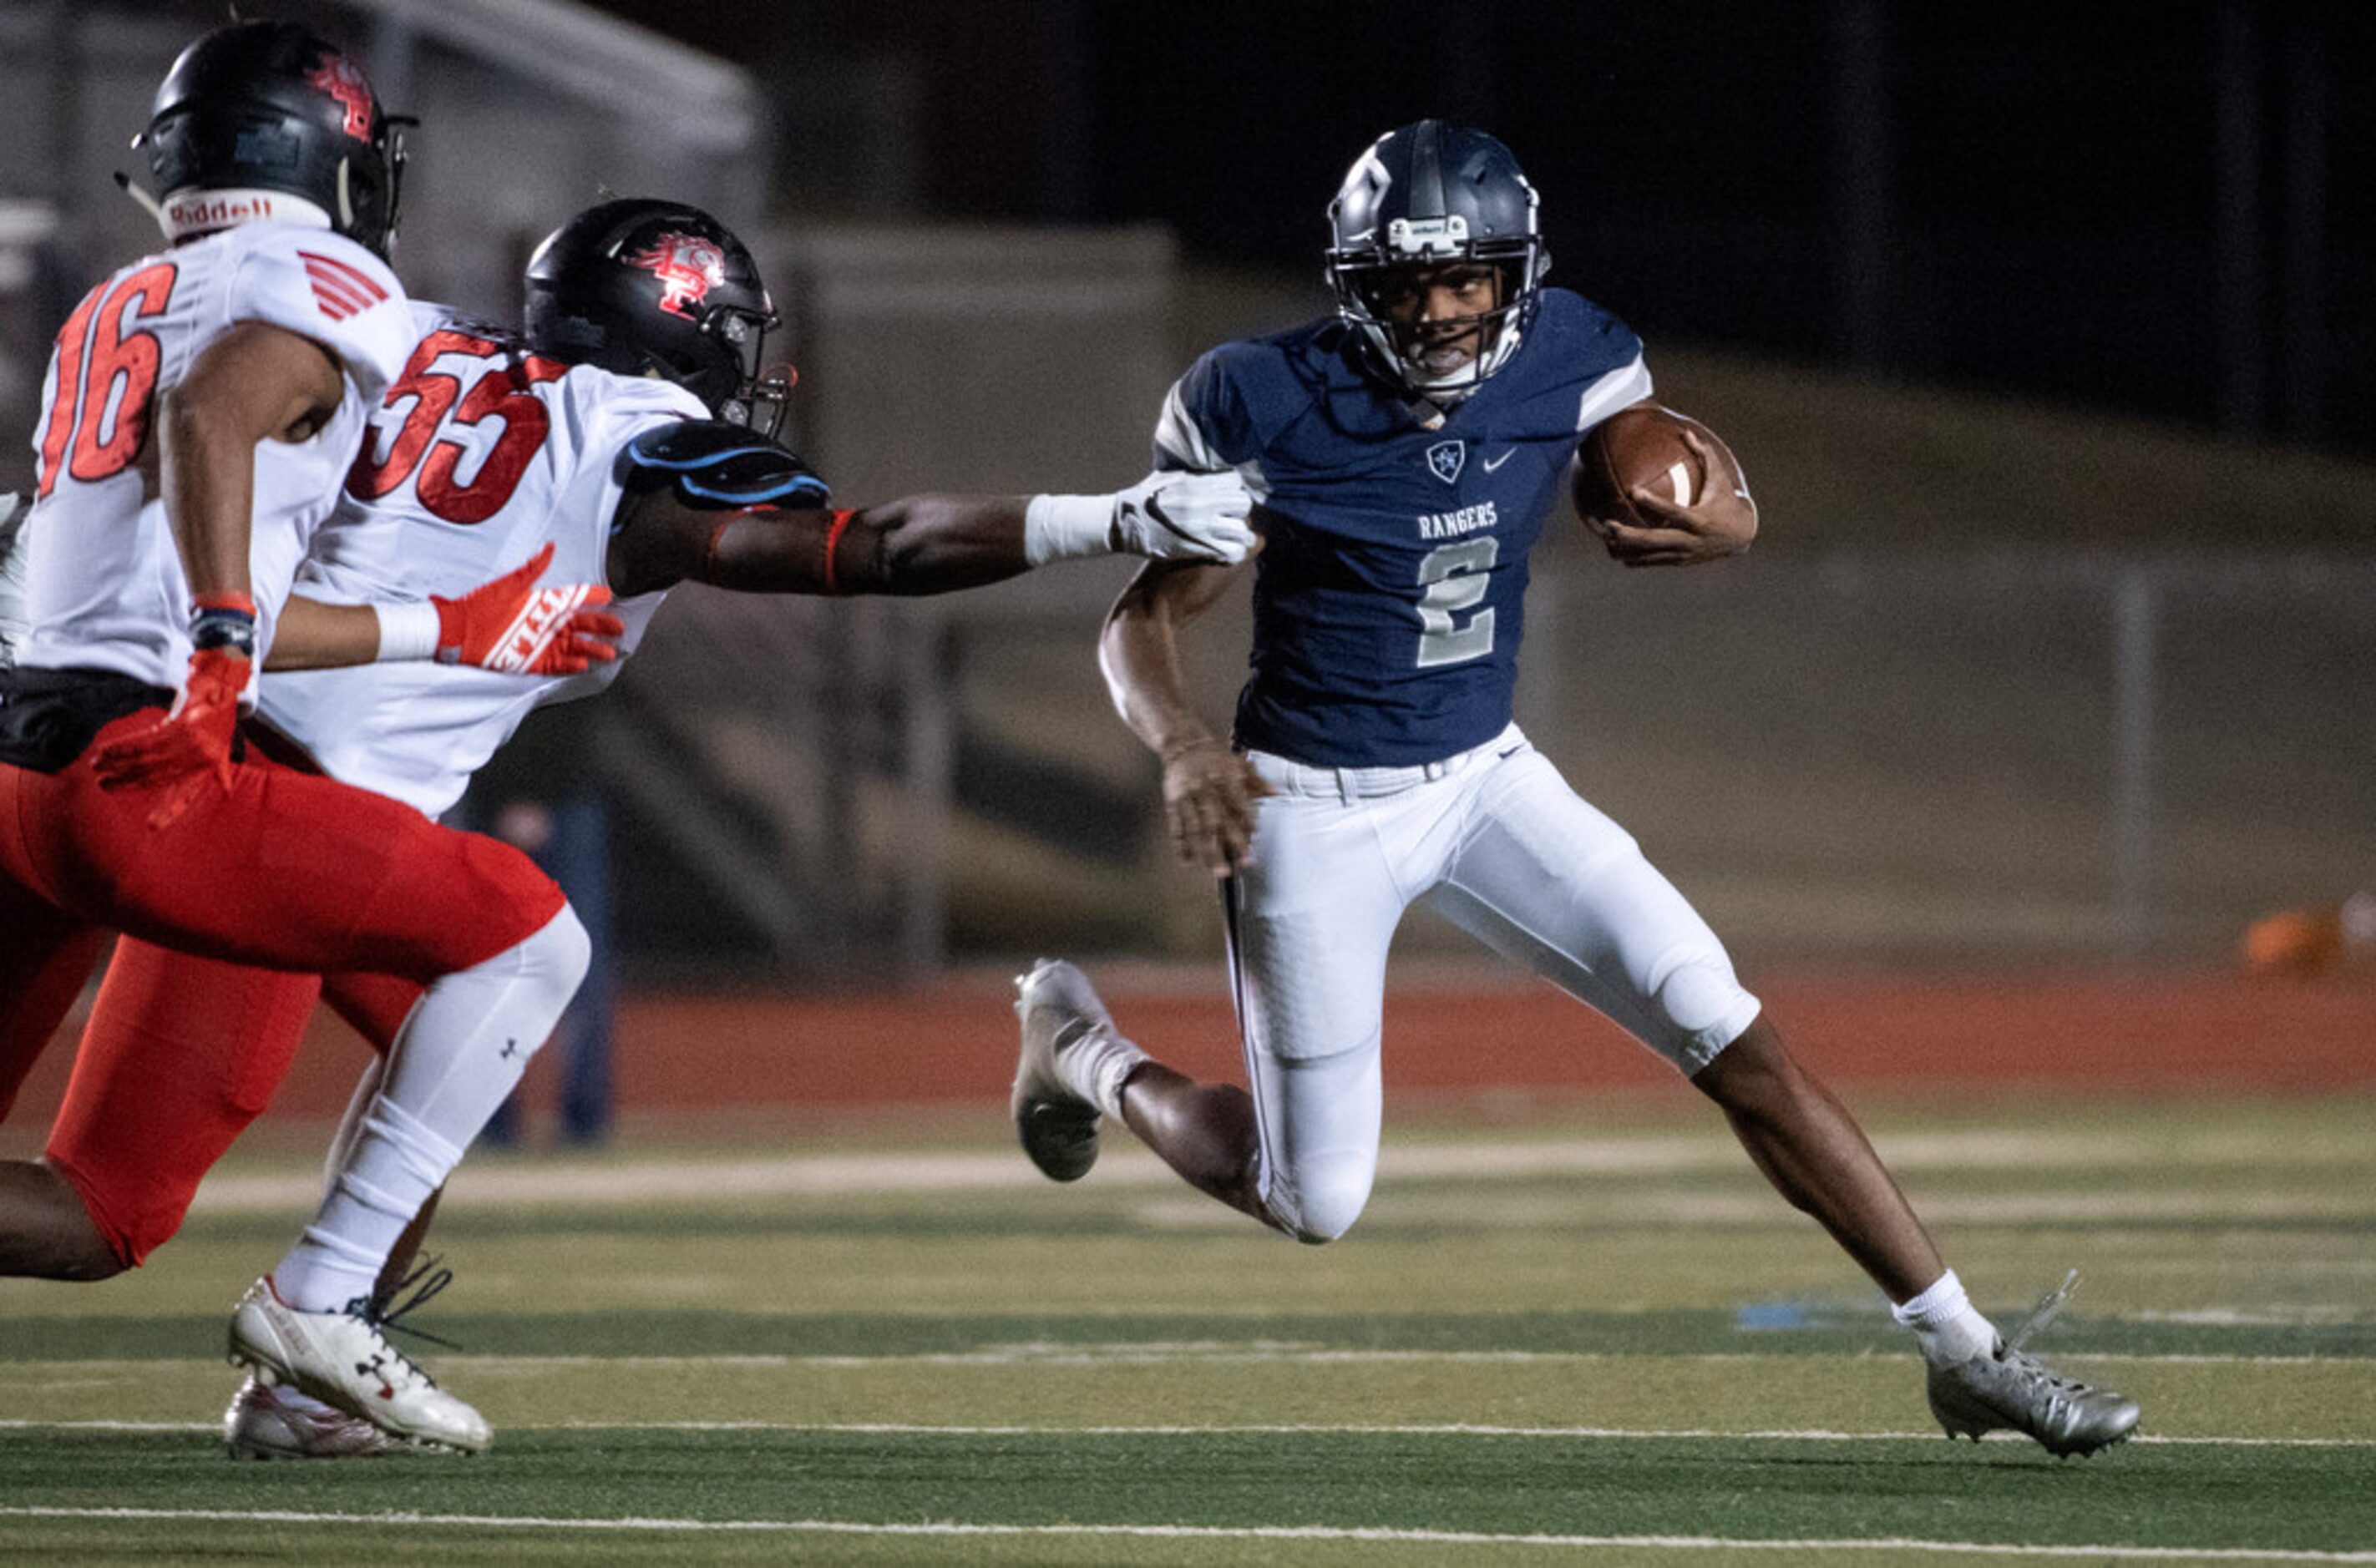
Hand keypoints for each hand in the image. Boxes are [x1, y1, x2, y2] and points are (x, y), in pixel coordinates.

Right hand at [89, 647, 249, 828]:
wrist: (224, 687)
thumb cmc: (220, 721)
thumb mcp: (224, 748)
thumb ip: (220, 771)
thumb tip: (228, 790)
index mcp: (206, 769)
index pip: (186, 795)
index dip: (170, 812)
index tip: (152, 827)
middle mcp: (198, 759)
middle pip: (156, 777)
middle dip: (127, 783)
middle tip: (103, 786)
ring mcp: (190, 743)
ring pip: (146, 759)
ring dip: (118, 764)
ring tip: (97, 768)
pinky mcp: (181, 726)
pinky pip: (145, 740)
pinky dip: (123, 747)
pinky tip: (105, 751)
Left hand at [432, 541, 624, 674]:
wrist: (456, 630)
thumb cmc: (479, 605)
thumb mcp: (508, 584)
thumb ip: (532, 569)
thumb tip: (549, 547)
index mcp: (542, 603)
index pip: (573, 598)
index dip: (591, 596)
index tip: (608, 594)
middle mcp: (544, 623)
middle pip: (581, 625)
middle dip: (601, 626)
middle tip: (618, 627)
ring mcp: (539, 643)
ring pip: (574, 647)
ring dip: (592, 649)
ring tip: (608, 651)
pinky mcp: (530, 661)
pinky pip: (556, 664)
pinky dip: (570, 665)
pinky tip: (583, 664)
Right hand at [1111, 470, 1256, 564]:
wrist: (1127, 523)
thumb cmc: (1146, 498)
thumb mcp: (1169, 474)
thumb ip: (1193, 472)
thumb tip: (1210, 466)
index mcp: (1197, 481)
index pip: (1235, 481)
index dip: (1232, 489)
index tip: (1224, 497)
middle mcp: (1203, 501)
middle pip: (1243, 503)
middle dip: (1238, 511)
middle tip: (1228, 517)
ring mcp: (1202, 525)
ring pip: (1242, 530)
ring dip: (1238, 535)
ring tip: (1231, 538)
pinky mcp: (1199, 547)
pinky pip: (1232, 551)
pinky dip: (1233, 553)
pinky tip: (1226, 552)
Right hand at [1161, 737, 1271, 876]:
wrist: (1182, 744)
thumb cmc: (1214, 756)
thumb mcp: (1238, 763)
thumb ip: (1257, 780)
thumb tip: (1276, 792)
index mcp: (1225, 778)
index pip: (1238, 804)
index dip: (1246, 822)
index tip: (1253, 839)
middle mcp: (1205, 788)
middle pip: (1218, 821)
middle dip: (1230, 844)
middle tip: (1241, 865)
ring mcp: (1187, 797)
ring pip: (1197, 828)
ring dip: (1207, 851)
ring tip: (1218, 871)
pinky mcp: (1172, 803)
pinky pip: (1177, 827)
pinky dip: (1181, 845)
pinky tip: (1188, 861)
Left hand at [1593, 430, 1756, 567]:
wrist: (1741, 537)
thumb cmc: (1726, 500)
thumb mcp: (1720, 477)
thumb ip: (1704, 454)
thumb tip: (1686, 431)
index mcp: (1699, 519)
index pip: (1673, 511)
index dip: (1653, 503)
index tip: (1633, 491)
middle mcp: (1690, 540)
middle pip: (1655, 540)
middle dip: (1630, 535)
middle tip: (1608, 525)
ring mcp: (1684, 554)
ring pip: (1650, 555)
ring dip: (1626, 549)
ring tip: (1604, 540)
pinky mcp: (1680, 561)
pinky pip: (1654, 561)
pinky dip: (1636, 559)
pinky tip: (1616, 554)